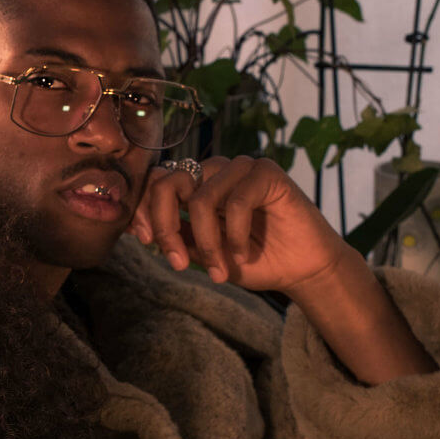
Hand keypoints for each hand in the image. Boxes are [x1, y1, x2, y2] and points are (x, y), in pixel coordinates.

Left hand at [129, 155, 355, 295]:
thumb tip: (139, 228)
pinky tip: (242, 254)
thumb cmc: (252, 260)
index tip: (147, 243)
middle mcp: (214, 171)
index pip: (156, 182)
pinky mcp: (266, 172)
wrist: (300, 270)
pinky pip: (236, 202)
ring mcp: (240, 168)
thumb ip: (176, 236)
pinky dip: (234, 235)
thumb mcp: (203, 252)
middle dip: (166, 227)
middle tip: (179, 263)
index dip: (145, 211)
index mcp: (196, 185)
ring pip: (201, 199)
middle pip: (168, 183)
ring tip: (219, 270)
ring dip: (207, 242)